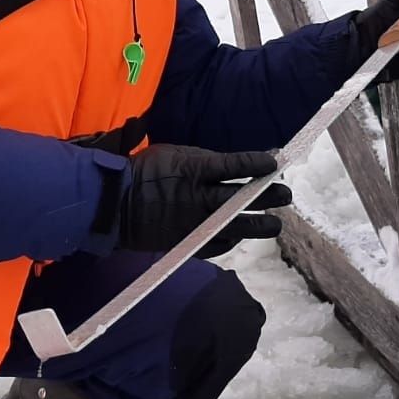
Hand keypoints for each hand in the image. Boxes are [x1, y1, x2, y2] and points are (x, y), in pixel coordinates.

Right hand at [118, 146, 290, 256]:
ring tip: (274, 225)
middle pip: (244, 198)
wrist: (113, 204)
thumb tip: (232, 165)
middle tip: (285, 195)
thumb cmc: (142, 173)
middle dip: (269, 196)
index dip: (259, 164)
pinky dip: (231, 239)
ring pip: (237, 227)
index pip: (236, 165)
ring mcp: (195, 223)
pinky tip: (239, 236)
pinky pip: (218, 244)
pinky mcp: (188, 243)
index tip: (274, 163)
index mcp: (194, 169)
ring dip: (260, 225)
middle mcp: (199, 197)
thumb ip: (203, 160)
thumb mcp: (173, 154)